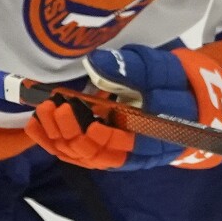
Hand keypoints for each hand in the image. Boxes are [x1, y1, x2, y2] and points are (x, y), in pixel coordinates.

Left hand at [24, 43, 221, 170]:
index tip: (84, 117)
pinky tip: (37, 125)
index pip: (128, 146)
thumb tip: (96, 63)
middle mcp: (138, 152)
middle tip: (56, 108)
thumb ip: (130, 68)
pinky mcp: (104, 150)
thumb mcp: (158, 69)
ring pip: (84, 157)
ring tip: (43, 113)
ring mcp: (119, 154)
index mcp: (158, 134)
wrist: (184, 99)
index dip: (104, 137)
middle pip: (100, 156)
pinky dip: (54, 142)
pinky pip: (77, 154)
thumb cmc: (173, 82)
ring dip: (59, 139)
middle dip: (73, 134)